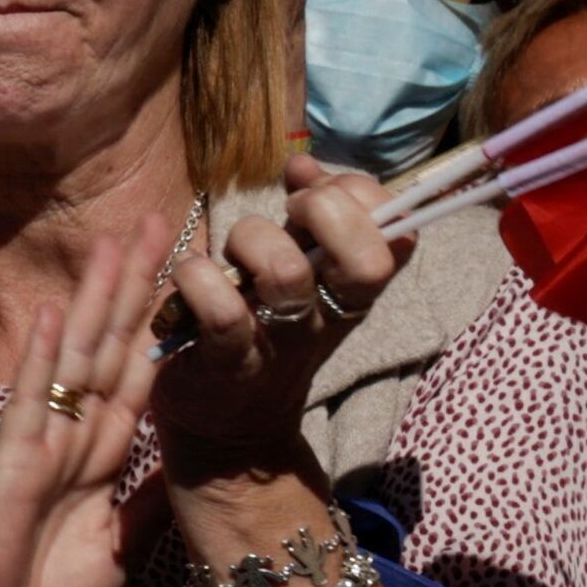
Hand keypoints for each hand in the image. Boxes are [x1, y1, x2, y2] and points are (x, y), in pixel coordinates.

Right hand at [0, 233, 163, 586]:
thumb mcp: (120, 552)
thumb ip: (148, 505)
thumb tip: (193, 468)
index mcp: (97, 461)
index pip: (136, 378)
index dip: (162, 326)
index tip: (190, 275)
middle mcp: (69, 441)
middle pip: (109, 350)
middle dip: (135, 289)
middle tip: (161, 221)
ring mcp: (38, 448)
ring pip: (76, 362)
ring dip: (96, 302)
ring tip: (115, 241)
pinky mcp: (11, 469)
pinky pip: (33, 406)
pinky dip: (45, 361)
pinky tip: (58, 316)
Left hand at [151, 158, 393, 492]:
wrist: (227, 422)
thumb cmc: (262, 328)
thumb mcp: (298, 268)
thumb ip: (308, 215)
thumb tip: (304, 164)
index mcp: (352, 289)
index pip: (396, 232)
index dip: (360, 194)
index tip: (313, 185)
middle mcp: (328, 314)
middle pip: (361, 255)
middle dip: (320, 211)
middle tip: (284, 216)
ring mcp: (282, 340)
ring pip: (288, 272)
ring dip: (251, 241)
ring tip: (231, 256)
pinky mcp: (229, 362)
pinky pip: (224, 312)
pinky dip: (198, 279)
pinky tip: (190, 277)